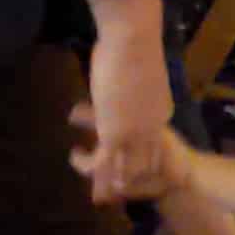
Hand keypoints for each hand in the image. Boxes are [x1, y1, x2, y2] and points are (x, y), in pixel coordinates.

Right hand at [68, 22, 175, 200]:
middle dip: (132, 181)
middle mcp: (152, 130)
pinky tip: (74, 157)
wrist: (133, 39)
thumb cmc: (136, 44)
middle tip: (120, 194)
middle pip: (144, 165)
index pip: (154, 144)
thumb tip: (123, 68)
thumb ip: (133, 78)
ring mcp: (135, 136)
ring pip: (123, 171)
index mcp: (161, 112)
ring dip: (108, 183)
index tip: (133, 162)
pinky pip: (101, 162)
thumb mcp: (140, 68)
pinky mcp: (114, 135)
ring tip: (97, 195)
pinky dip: (88, 167)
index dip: (143, 157)